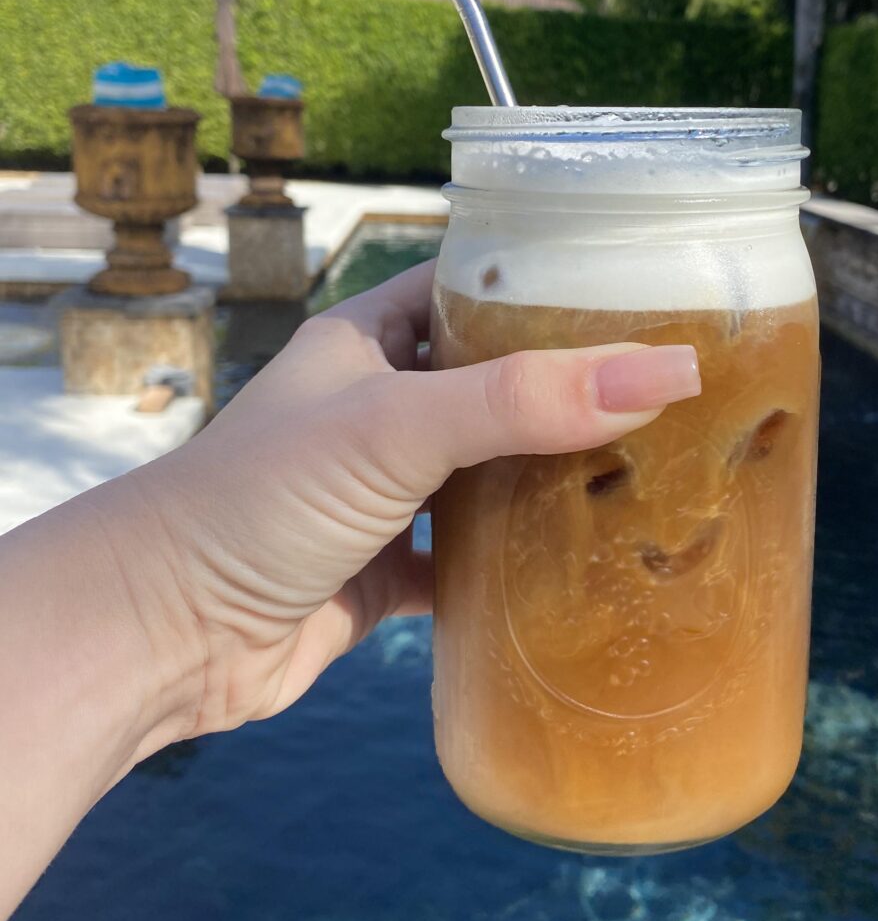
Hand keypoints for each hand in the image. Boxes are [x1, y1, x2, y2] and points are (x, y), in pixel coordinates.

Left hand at [130, 260, 701, 739]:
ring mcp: (384, 496)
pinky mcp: (388, 574)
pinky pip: (472, 563)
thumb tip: (669, 372)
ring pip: (488, 478)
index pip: (470, 289)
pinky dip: (521, 570)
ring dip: (552, 484)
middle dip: (569, 395)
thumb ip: (525, 397)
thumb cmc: (263, 497)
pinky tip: (588, 571)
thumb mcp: (398, 425)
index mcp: (368, 342)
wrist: (165, 634)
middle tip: (670, 399)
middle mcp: (378, 412)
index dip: (544, 286)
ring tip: (653, 478)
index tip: (639, 294)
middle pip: (493, 388)